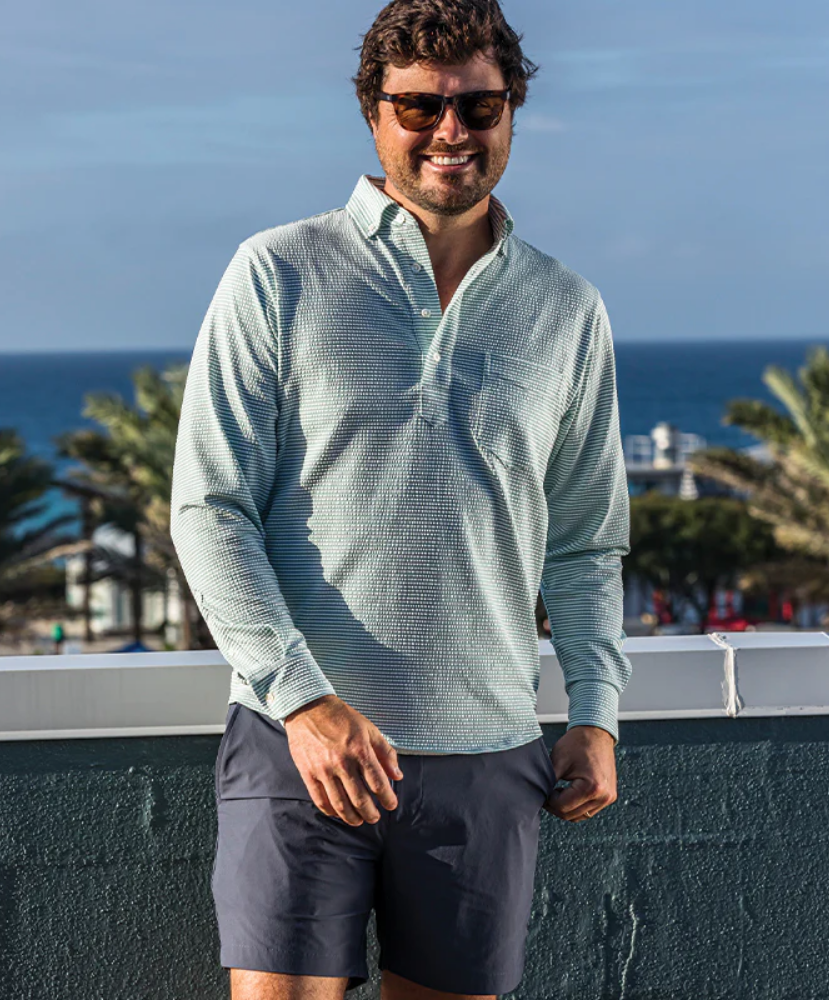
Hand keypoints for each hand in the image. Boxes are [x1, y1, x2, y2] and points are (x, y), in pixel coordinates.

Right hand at [283, 695, 402, 825]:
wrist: (309, 709)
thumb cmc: (342, 718)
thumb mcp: (369, 729)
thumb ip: (386, 753)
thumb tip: (397, 775)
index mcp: (360, 750)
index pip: (378, 783)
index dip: (387, 798)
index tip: (391, 804)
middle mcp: (342, 762)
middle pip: (360, 799)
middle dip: (371, 813)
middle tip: (375, 817)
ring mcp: (323, 770)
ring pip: (340, 804)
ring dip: (352, 817)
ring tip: (359, 820)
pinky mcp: (308, 773)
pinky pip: (320, 800)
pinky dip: (331, 811)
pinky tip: (338, 813)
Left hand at [543, 725, 616, 821]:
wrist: (596, 732)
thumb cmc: (578, 743)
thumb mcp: (558, 761)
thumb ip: (548, 781)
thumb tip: (538, 795)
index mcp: (592, 787)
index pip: (563, 807)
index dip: (548, 801)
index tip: (542, 792)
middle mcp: (603, 796)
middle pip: (572, 815)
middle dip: (556, 807)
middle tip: (546, 795)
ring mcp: (608, 797)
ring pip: (580, 816)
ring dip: (566, 809)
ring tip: (557, 793)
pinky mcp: (609, 796)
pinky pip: (589, 810)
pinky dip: (577, 806)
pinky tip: (568, 794)